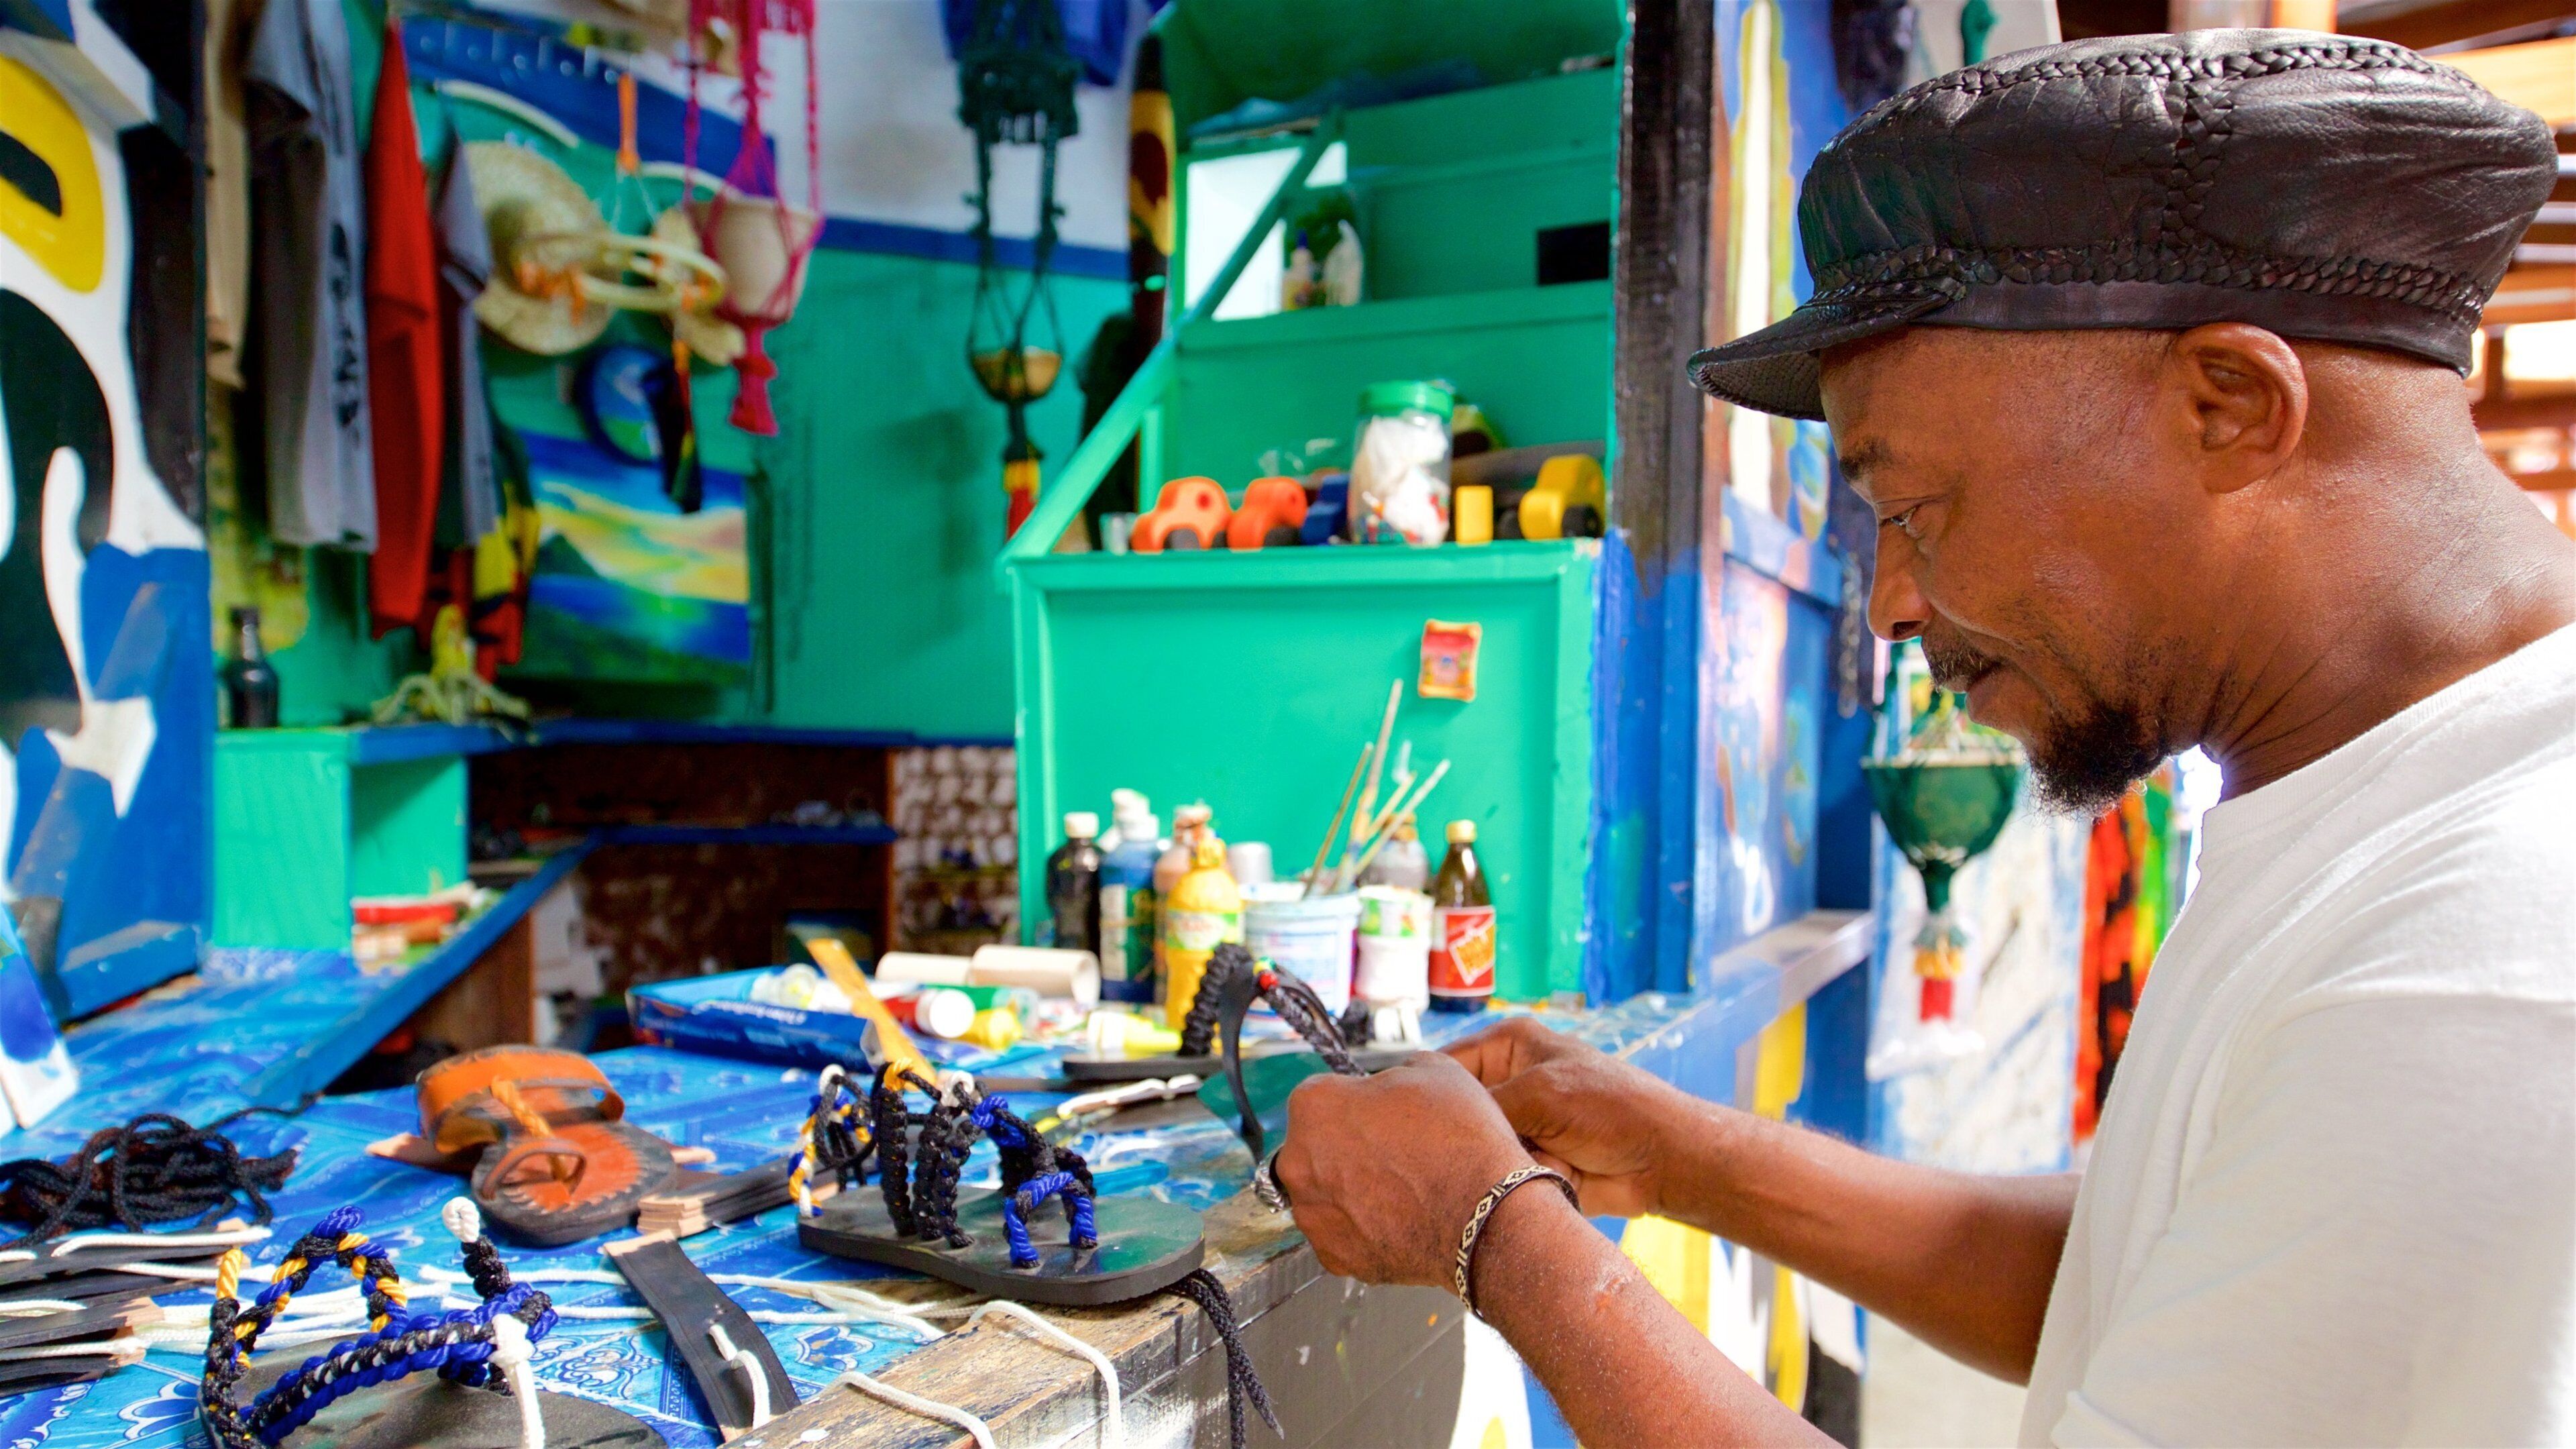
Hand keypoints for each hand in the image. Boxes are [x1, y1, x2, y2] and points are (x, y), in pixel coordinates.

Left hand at [1273, 1053, 1532, 1287]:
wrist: (1485, 1216)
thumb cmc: (1459, 1140)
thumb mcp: (1434, 1070)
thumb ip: (1394, 1073)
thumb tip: (1390, 1085)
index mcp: (1314, 1105)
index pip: (1323, 1095)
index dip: (1358, 1102)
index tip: (1382, 1114)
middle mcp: (1298, 1161)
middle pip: (1316, 1146)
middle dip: (1347, 1147)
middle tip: (1393, 1153)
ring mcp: (1313, 1214)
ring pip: (1326, 1193)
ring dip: (1352, 1189)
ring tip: (1401, 1190)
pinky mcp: (1333, 1256)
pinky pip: (1342, 1234)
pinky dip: (1364, 1228)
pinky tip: (1400, 1219)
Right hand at [1446, 1017, 1694, 1219]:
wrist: (1663, 1161)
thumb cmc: (1613, 1109)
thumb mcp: (1540, 1093)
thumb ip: (1482, 1105)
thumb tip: (1430, 1124)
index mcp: (1509, 1045)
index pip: (1444, 1066)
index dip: (1424, 1092)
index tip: (1404, 1121)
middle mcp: (1508, 1082)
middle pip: (1455, 1111)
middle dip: (1455, 1133)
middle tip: (1446, 1153)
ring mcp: (1517, 1125)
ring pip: (1472, 1147)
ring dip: (1481, 1161)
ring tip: (1493, 1168)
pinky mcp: (1526, 1162)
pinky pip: (1494, 1175)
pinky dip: (1500, 1182)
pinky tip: (1510, 1183)